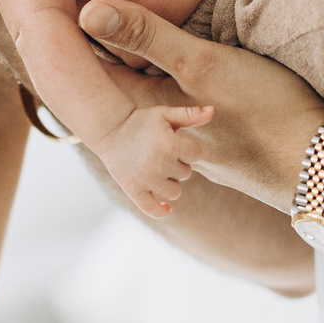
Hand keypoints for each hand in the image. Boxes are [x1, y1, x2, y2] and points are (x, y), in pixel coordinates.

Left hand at [77, 0, 323, 211]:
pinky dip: (168, 100)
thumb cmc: (267, 113)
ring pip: (152, 112)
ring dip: (137, 83)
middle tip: (81, 30)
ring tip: (123, 51)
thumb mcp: (204, 64)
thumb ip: (147, 36)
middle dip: (102, 66)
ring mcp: (195, 151)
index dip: (74, 49)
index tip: (50, 18)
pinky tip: (181, 88)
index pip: (96, 79)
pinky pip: (179, 123)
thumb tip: (85, 13)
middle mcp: (164, 141)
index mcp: (151, 116)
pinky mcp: (225, 152)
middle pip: (120, 98)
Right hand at [98, 102, 217, 217]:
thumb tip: (213, 111)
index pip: (196, 155)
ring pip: (175, 192)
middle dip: (178, 163)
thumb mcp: (165, 113)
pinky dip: (161, 211)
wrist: (110, 129)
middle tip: (162, 152)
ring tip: (159, 169)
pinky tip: (166, 207)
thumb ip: (190, 114)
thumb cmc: (141, 120)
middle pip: (186, 173)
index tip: (175, 141)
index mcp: (170, 145)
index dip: (188, 148)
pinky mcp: (134, 190)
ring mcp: (147, 180)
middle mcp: (160, 164)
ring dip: (171, 182)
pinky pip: (153, 209)